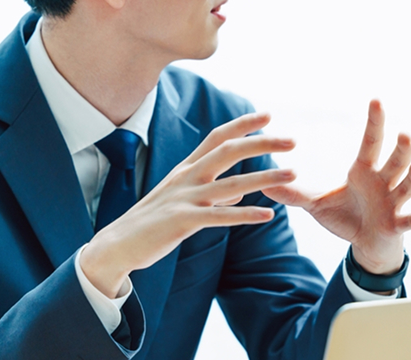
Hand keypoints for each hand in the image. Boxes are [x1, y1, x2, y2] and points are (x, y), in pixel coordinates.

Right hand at [81, 113, 295, 297]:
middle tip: (293, 140)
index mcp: (187, 169)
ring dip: (265, 177)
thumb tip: (237, 197)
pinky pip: (220, 217)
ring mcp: (184, 198)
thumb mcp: (182, 201)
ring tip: (293, 173)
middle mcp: (187, 177)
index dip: (242, 125)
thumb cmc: (152, 223)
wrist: (117, 246)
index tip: (268, 115)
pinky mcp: (182, 221)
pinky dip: (245, 215)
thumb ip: (211, 194)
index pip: (217, 137)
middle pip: (228, 151)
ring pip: (231, 184)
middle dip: (262, 143)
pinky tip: (268, 215)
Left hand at [263, 100, 410, 274]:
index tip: (376, 100)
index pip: (372, 142)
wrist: (367, 245)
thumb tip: (262, 183)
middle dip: (402, 148)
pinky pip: (408, 221)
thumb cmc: (346, 218)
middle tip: (404, 134)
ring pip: (408, 186)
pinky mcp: (396, 225)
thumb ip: (293, 193)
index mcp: (365, 172)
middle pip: (396, 161)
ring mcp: (394, 203)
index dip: (375, 122)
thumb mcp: (317, 204)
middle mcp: (384, 182)